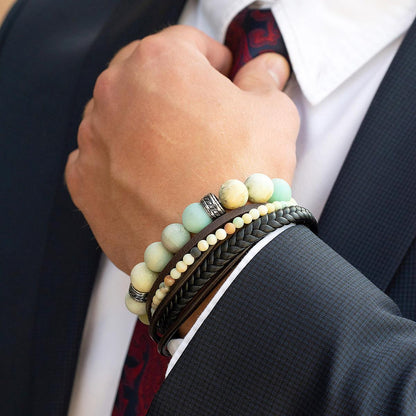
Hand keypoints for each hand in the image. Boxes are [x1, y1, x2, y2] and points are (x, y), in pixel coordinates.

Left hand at [65, 25, 298, 272]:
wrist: (213, 247)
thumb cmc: (243, 174)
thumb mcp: (273, 115)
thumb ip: (263, 82)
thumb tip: (265, 70)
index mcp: (159, 63)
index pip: (187, 43)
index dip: (215, 60)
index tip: (225, 79)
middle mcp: (115, 95)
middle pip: (146, 75)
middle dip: (175, 89)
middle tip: (203, 117)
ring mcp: (93, 140)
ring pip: (119, 116)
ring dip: (145, 126)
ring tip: (179, 156)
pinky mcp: (84, 183)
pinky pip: (99, 158)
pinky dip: (121, 162)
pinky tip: (149, 180)